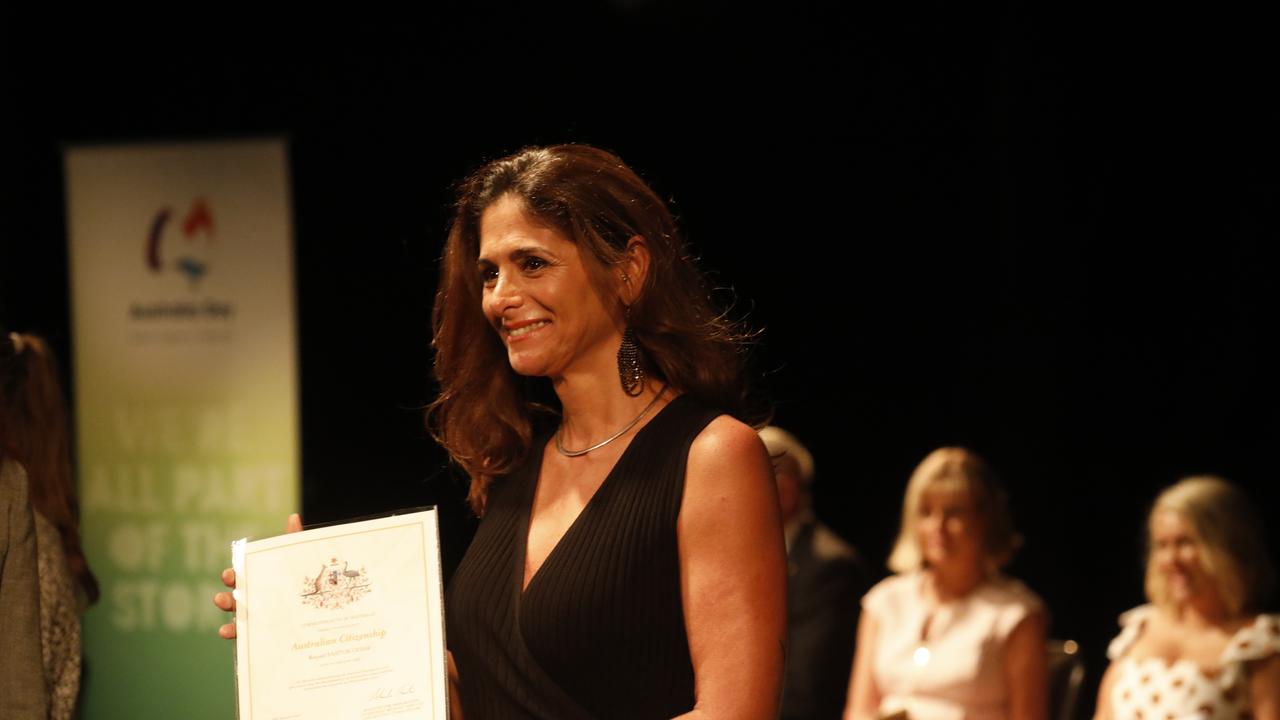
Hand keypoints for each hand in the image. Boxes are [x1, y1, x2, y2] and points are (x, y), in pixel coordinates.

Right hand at [213, 513, 303, 638]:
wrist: (324, 617)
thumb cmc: (307, 585)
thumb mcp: (302, 564)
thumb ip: (295, 542)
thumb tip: (293, 517)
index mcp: (261, 583)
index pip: (242, 578)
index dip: (233, 576)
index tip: (230, 574)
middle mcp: (255, 601)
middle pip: (235, 599)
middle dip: (226, 598)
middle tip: (223, 598)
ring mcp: (257, 621)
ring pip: (237, 619)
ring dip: (228, 620)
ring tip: (224, 620)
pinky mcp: (262, 638)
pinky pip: (245, 639)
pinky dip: (233, 636)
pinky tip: (226, 633)